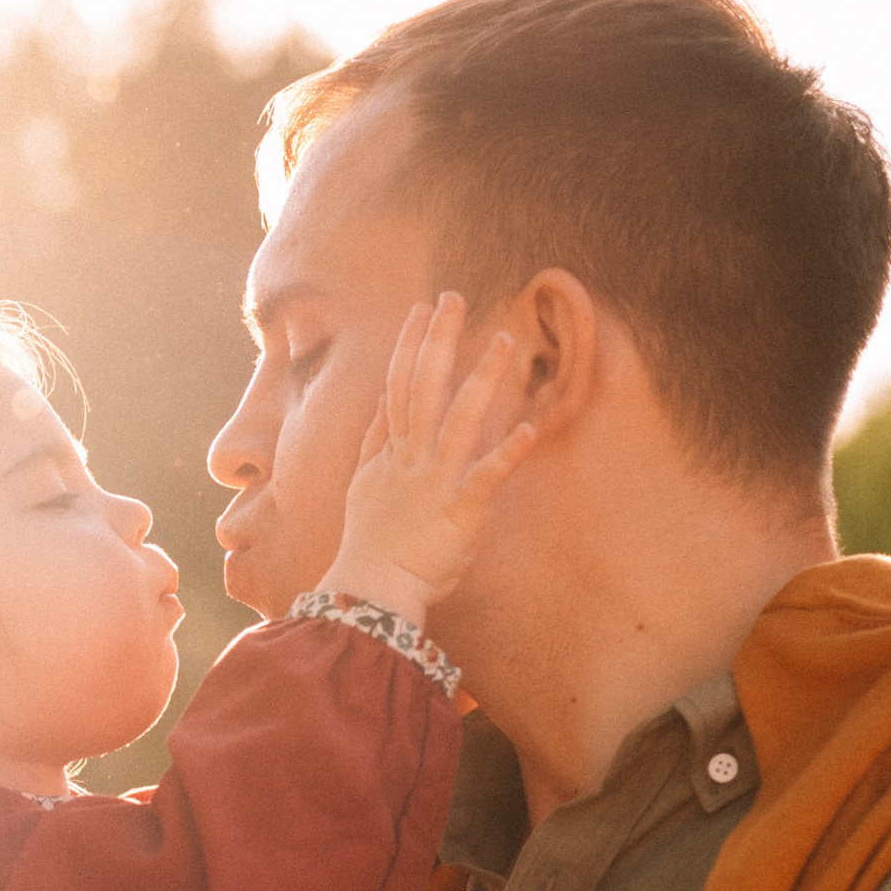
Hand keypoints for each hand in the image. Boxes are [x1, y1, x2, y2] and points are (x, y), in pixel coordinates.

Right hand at [326, 293, 537, 623]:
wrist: (369, 592)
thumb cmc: (370, 544)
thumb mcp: (363, 485)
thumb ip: (373, 441)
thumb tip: (381, 401)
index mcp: (391, 453)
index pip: (399, 386)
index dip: (411, 344)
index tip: (423, 308)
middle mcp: (412, 460)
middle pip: (425, 389)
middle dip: (440, 341)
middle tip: (454, 298)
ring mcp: (435, 484)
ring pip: (459, 421)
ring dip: (483, 380)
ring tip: (506, 342)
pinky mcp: (458, 513)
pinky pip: (485, 478)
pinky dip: (505, 454)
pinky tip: (527, 429)